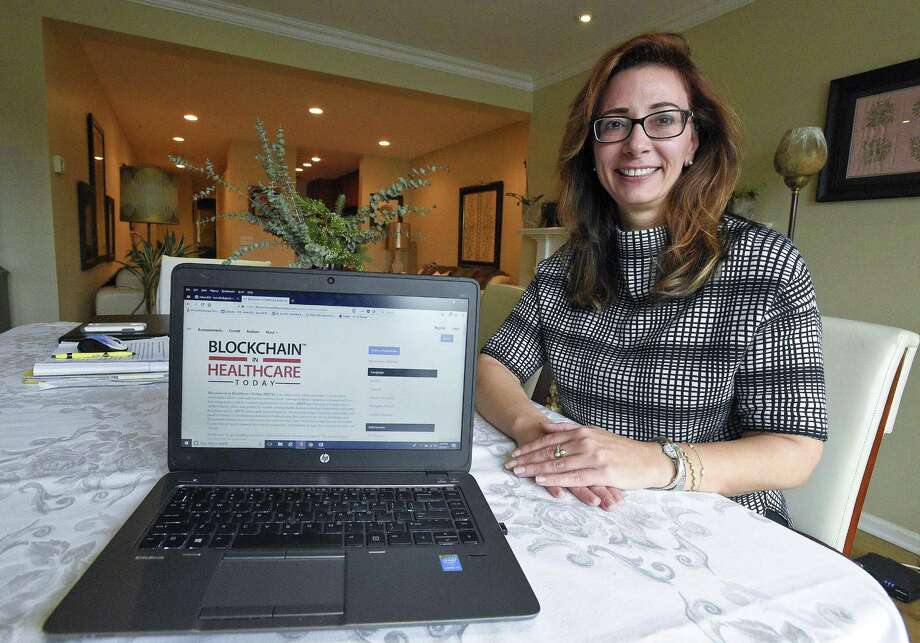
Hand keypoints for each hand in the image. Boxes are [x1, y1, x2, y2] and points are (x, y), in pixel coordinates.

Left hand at [505, 420, 668, 496]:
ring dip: (536, 468)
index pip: (550, 440)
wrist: (650, 460)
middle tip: (510, 464)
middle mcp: (587, 442)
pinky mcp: (602, 472)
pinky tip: (542, 479)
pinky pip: (574, 476)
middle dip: (528, 458)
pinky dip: (556, 478)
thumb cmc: (623, 450)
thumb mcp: (596, 434)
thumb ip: (572, 431)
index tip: (515, 454)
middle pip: (550, 451)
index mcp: (584, 432)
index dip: (530, 448)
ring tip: (519, 472)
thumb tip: (549, 428)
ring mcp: (594, 457)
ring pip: (558, 463)